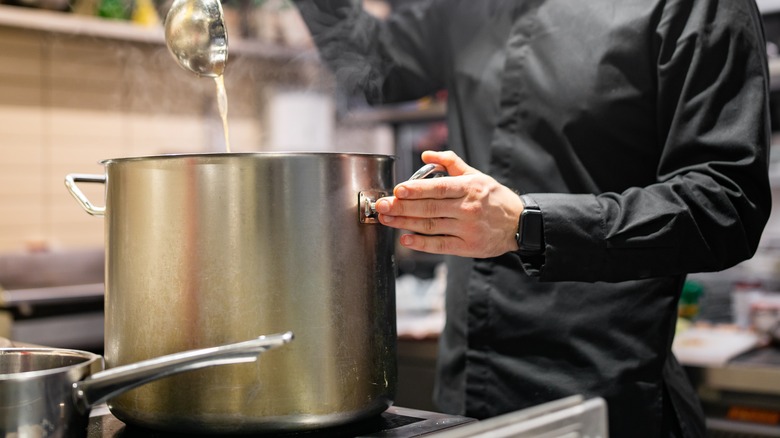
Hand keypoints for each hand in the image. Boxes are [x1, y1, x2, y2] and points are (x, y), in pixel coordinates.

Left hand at [375, 150, 523, 257]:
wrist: (518, 223)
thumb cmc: (493, 197)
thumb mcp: (476, 175)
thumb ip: (450, 162)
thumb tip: (426, 154)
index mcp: (469, 187)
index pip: (439, 188)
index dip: (416, 189)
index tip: (397, 190)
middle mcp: (468, 208)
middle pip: (429, 208)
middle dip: (402, 207)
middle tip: (382, 206)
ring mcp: (467, 229)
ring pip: (431, 226)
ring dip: (405, 223)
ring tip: (387, 219)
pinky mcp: (467, 247)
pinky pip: (440, 245)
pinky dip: (421, 243)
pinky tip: (406, 239)